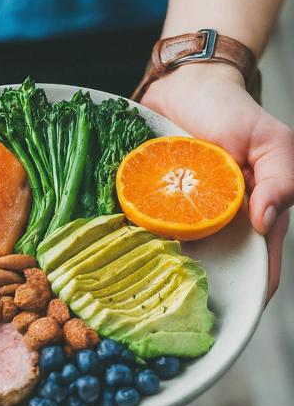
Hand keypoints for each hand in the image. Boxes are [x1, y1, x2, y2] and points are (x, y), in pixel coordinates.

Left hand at [140, 63, 293, 300]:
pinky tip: (127, 256)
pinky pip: (148, 227)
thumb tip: (266, 222)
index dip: (250, 290)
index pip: (257, 262)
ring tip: (149, 293)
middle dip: (201, 289)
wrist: (188, 88)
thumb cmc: (233, 114)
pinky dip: (140, 241)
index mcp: (251, 213)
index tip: (234, 316)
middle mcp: (217, 221)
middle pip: (215, 266)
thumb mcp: (271, 141)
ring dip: (166, 271)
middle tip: (180, 312)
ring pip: (178, 254)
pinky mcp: (156, 203)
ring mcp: (184, 214)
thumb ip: (279, 179)